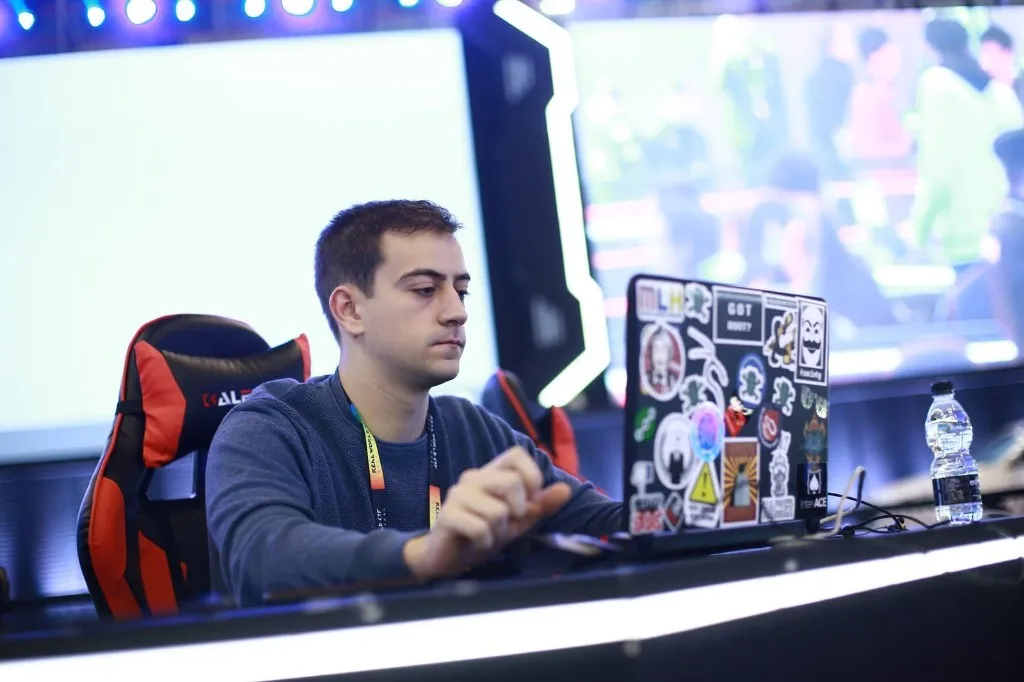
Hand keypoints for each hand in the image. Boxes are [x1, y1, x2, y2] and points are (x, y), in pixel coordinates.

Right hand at [403, 446, 571, 579]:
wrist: (448, 557)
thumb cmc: (483, 533)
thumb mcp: (518, 520)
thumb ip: (541, 504)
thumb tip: (566, 489)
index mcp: (491, 473)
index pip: (517, 454)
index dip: (532, 476)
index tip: (531, 501)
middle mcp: (474, 477)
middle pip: (511, 482)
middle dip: (517, 511)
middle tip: (507, 524)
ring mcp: (458, 494)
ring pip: (499, 511)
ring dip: (500, 532)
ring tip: (488, 535)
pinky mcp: (447, 515)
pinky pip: (481, 528)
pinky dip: (485, 542)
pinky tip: (477, 542)